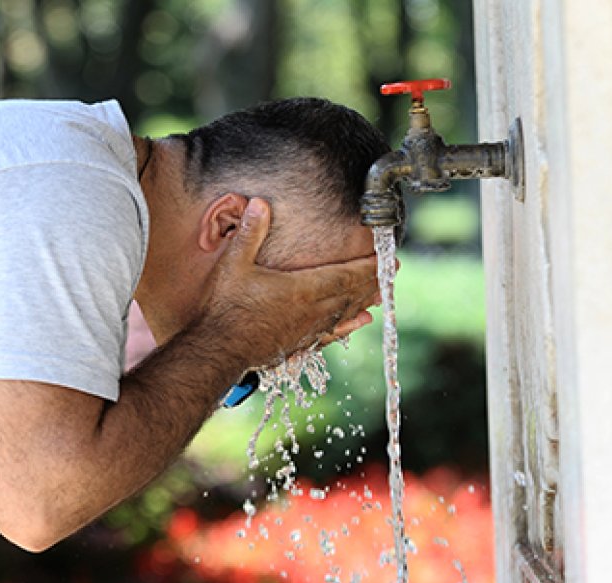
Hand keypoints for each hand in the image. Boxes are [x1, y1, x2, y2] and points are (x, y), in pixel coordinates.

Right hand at [196, 198, 378, 368]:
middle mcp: (311, 311)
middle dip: (373, 280)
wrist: (218, 350)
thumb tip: (260, 204)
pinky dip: (349, 325)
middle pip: (351, 293)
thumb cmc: (225, 308)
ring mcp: (306, 330)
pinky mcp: (298, 344)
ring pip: (345, 313)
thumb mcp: (234, 264)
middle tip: (393, 270)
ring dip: (365, 300)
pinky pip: (332, 333)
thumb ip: (250, 233)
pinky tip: (359, 322)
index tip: (388, 257)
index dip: (368, 266)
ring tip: (383, 293)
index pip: (345, 275)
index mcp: (301, 289)